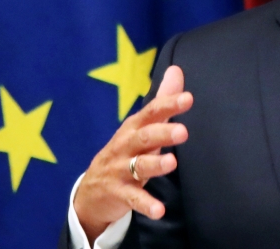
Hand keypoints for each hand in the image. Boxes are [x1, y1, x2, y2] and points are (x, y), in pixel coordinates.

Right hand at [73, 66, 192, 243]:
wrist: (91, 191)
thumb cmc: (125, 152)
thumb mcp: (141, 126)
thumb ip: (161, 100)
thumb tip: (177, 69)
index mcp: (134, 128)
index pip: (151, 112)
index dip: (168, 104)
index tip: (188, 98)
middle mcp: (126, 146)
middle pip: (145, 137)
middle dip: (163, 133)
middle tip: (184, 131)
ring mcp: (120, 170)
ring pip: (138, 166)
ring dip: (155, 164)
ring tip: (172, 163)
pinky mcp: (118, 194)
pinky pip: (133, 199)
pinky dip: (146, 205)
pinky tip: (159, 210)